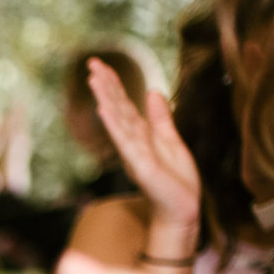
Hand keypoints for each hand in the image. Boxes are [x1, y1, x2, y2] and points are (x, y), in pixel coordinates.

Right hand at [86, 59, 201, 254]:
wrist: (182, 210)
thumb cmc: (176, 181)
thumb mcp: (171, 141)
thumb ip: (160, 118)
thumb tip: (153, 91)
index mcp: (140, 135)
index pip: (124, 105)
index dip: (113, 84)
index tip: (100, 65)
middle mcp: (133, 142)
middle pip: (117, 108)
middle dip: (105, 85)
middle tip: (91, 63)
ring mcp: (134, 154)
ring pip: (118, 121)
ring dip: (105, 99)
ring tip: (94, 79)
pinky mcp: (141, 166)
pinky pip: (126, 142)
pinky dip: (114, 125)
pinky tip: (105, 110)